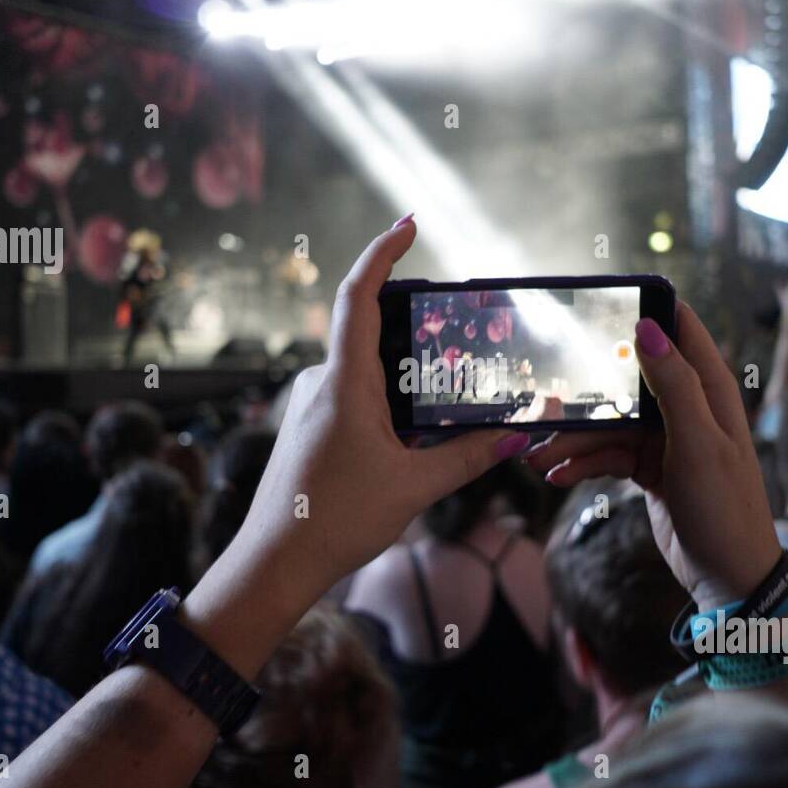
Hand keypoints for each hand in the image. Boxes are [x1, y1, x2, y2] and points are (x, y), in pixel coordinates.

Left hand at [235, 217, 529, 584]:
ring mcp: (311, 402)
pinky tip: (416, 426)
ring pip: (365, 366)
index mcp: (344, 383)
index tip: (408, 226)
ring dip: (404, 369)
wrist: (274, 562)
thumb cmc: (334, 521)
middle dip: (413, 320)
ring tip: (449, 384)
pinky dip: (388, 396)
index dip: (383, 253)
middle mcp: (322, 382)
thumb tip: (514, 438)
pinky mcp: (310, 424)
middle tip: (460, 324)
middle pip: (369, 327)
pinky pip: (354, 392)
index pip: (359, 296)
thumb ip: (466, 457)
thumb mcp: (413, 487)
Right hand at [525, 304, 780, 608]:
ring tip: (538, 458)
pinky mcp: (650, 468)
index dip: (647, 310)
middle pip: (629, 383)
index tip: (604, 299)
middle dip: (587, 393)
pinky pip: (608, 455)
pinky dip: (583, 464)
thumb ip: (675, 386)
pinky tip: (557, 475)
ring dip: (575, 440)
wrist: (729, 577)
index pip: (681, 331)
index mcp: (710, 391)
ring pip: (610, 425)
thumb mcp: (699, 444)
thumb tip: (647, 329)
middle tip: (544, 401)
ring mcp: (667, 440)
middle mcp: (688, 408)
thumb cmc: (725, 508)